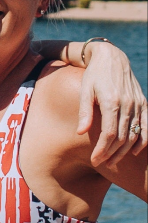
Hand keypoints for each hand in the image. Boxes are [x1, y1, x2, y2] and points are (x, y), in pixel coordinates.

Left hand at [78, 42, 147, 168]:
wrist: (112, 58)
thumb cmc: (93, 75)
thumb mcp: (85, 91)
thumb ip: (84, 112)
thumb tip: (80, 133)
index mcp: (112, 102)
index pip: (109, 134)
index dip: (102, 150)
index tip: (94, 160)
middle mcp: (128, 105)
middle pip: (122, 138)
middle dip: (111, 154)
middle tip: (101, 164)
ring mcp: (138, 104)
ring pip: (134, 135)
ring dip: (124, 151)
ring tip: (112, 161)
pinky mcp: (144, 103)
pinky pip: (146, 126)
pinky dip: (142, 141)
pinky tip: (134, 152)